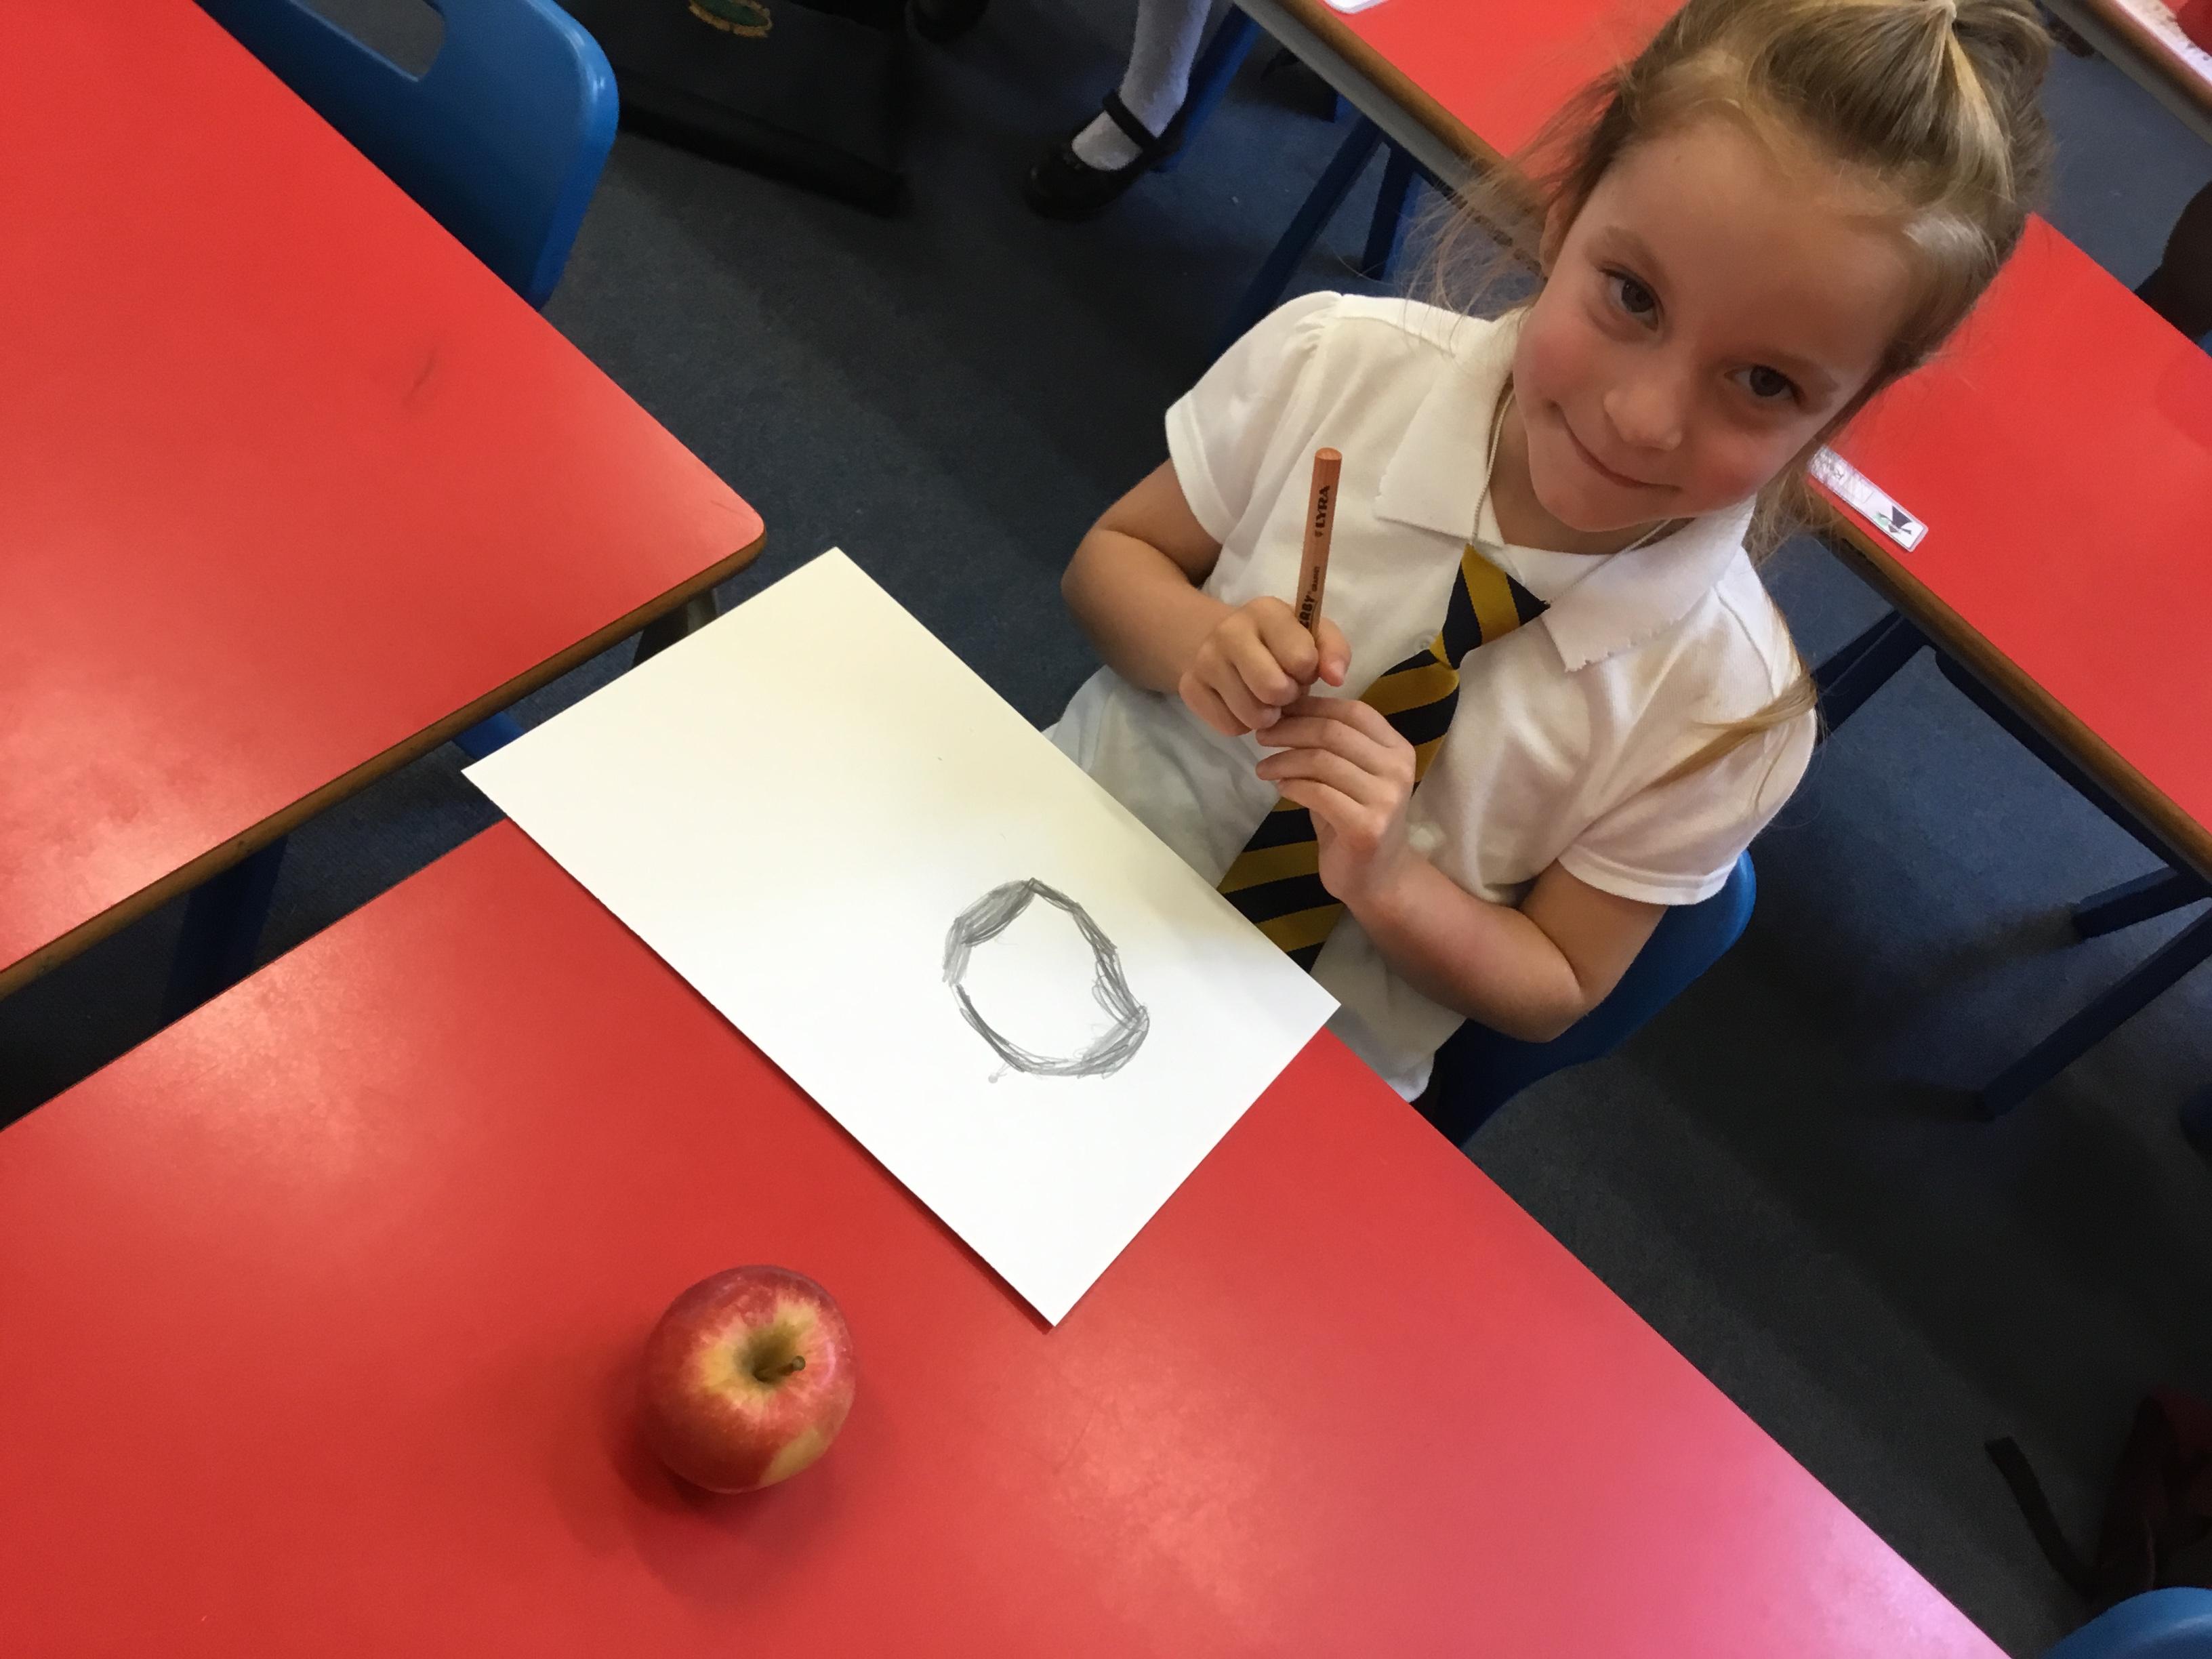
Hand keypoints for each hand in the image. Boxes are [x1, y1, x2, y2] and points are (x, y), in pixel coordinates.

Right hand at [1177, 598, 1349, 737]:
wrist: (1224, 642)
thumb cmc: (1280, 642)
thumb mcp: (1312, 635)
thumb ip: (1334, 651)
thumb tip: (1336, 678)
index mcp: (1265, 610)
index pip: (1302, 659)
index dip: (1308, 672)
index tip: (1302, 667)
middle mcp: (1228, 630)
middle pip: (1273, 689)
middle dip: (1287, 697)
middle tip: (1284, 689)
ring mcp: (1204, 660)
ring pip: (1252, 715)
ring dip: (1266, 715)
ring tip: (1265, 698)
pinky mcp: (1189, 688)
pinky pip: (1230, 728)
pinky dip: (1243, 724)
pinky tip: (1243, 705)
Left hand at [1255, 697, 1419, 906]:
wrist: (1378, 879)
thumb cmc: (1356, 820)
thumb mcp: (1349, 775)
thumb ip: (1331, 746)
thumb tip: (1286, 710)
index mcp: (1397, 749)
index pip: (1352, 711)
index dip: (1312, 706)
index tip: (1279, 711)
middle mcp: (1397, 769)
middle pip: (1333, 732)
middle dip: (1290, 730)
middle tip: (1261, 737)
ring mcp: (1385, 799)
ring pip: (1321, 761)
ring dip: (1284, 760)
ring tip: (1263, 768)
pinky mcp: (1366, 827)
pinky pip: (1317, 793)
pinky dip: (1292, 786)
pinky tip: (1280, 788)